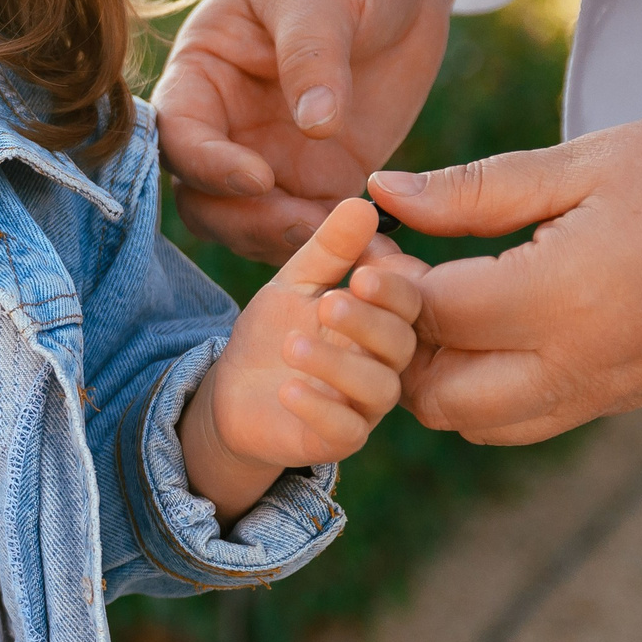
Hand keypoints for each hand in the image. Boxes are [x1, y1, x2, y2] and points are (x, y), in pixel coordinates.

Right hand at [155, 0, 494, 261]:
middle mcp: (224, 126)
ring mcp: (270, 158)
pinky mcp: (322, 180)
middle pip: (204, 196)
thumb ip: (312, 57)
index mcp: (201, 75)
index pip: (178, 133)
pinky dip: (340, 242)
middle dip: (246, 218)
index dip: (207, 163)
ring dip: (291, 240)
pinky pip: (316, 225)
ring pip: (252, 224)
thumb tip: (315, 126)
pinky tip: (378, 247)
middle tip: (304, 224)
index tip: (258, 176)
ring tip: (347, 243)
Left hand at [181, 198, 426, 516]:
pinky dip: (320, 410)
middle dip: (368, 322)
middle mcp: (385, 363)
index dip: (392, 286)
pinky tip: (290, 389)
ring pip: (376, 388)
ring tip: (292, 345)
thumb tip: (363, 202)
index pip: (408, 300)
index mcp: (382, 318)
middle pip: (399, 343)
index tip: (364, 268)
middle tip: (330, 303)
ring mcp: (363, 404)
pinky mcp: (337, 439)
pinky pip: (343, 431)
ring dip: (336, 365)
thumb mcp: (294, 284)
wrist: (233, 393)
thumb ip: (328, 250)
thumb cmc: (274, 331)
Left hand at [375, 99, 641, 444]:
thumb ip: (472, 190)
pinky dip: (487, 388)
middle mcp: (581, 364)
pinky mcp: (627, 396)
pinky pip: (528, 418)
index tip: (372, 239)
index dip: (383, 281)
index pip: (430, 317)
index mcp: (565, 299)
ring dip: (439, 375)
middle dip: (397, 344)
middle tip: (396, 281)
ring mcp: (607, 390)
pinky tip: (489, 323)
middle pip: (437, 396)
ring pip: (478, 423)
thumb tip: (382, 194)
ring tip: (440, 303)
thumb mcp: (582, 163)